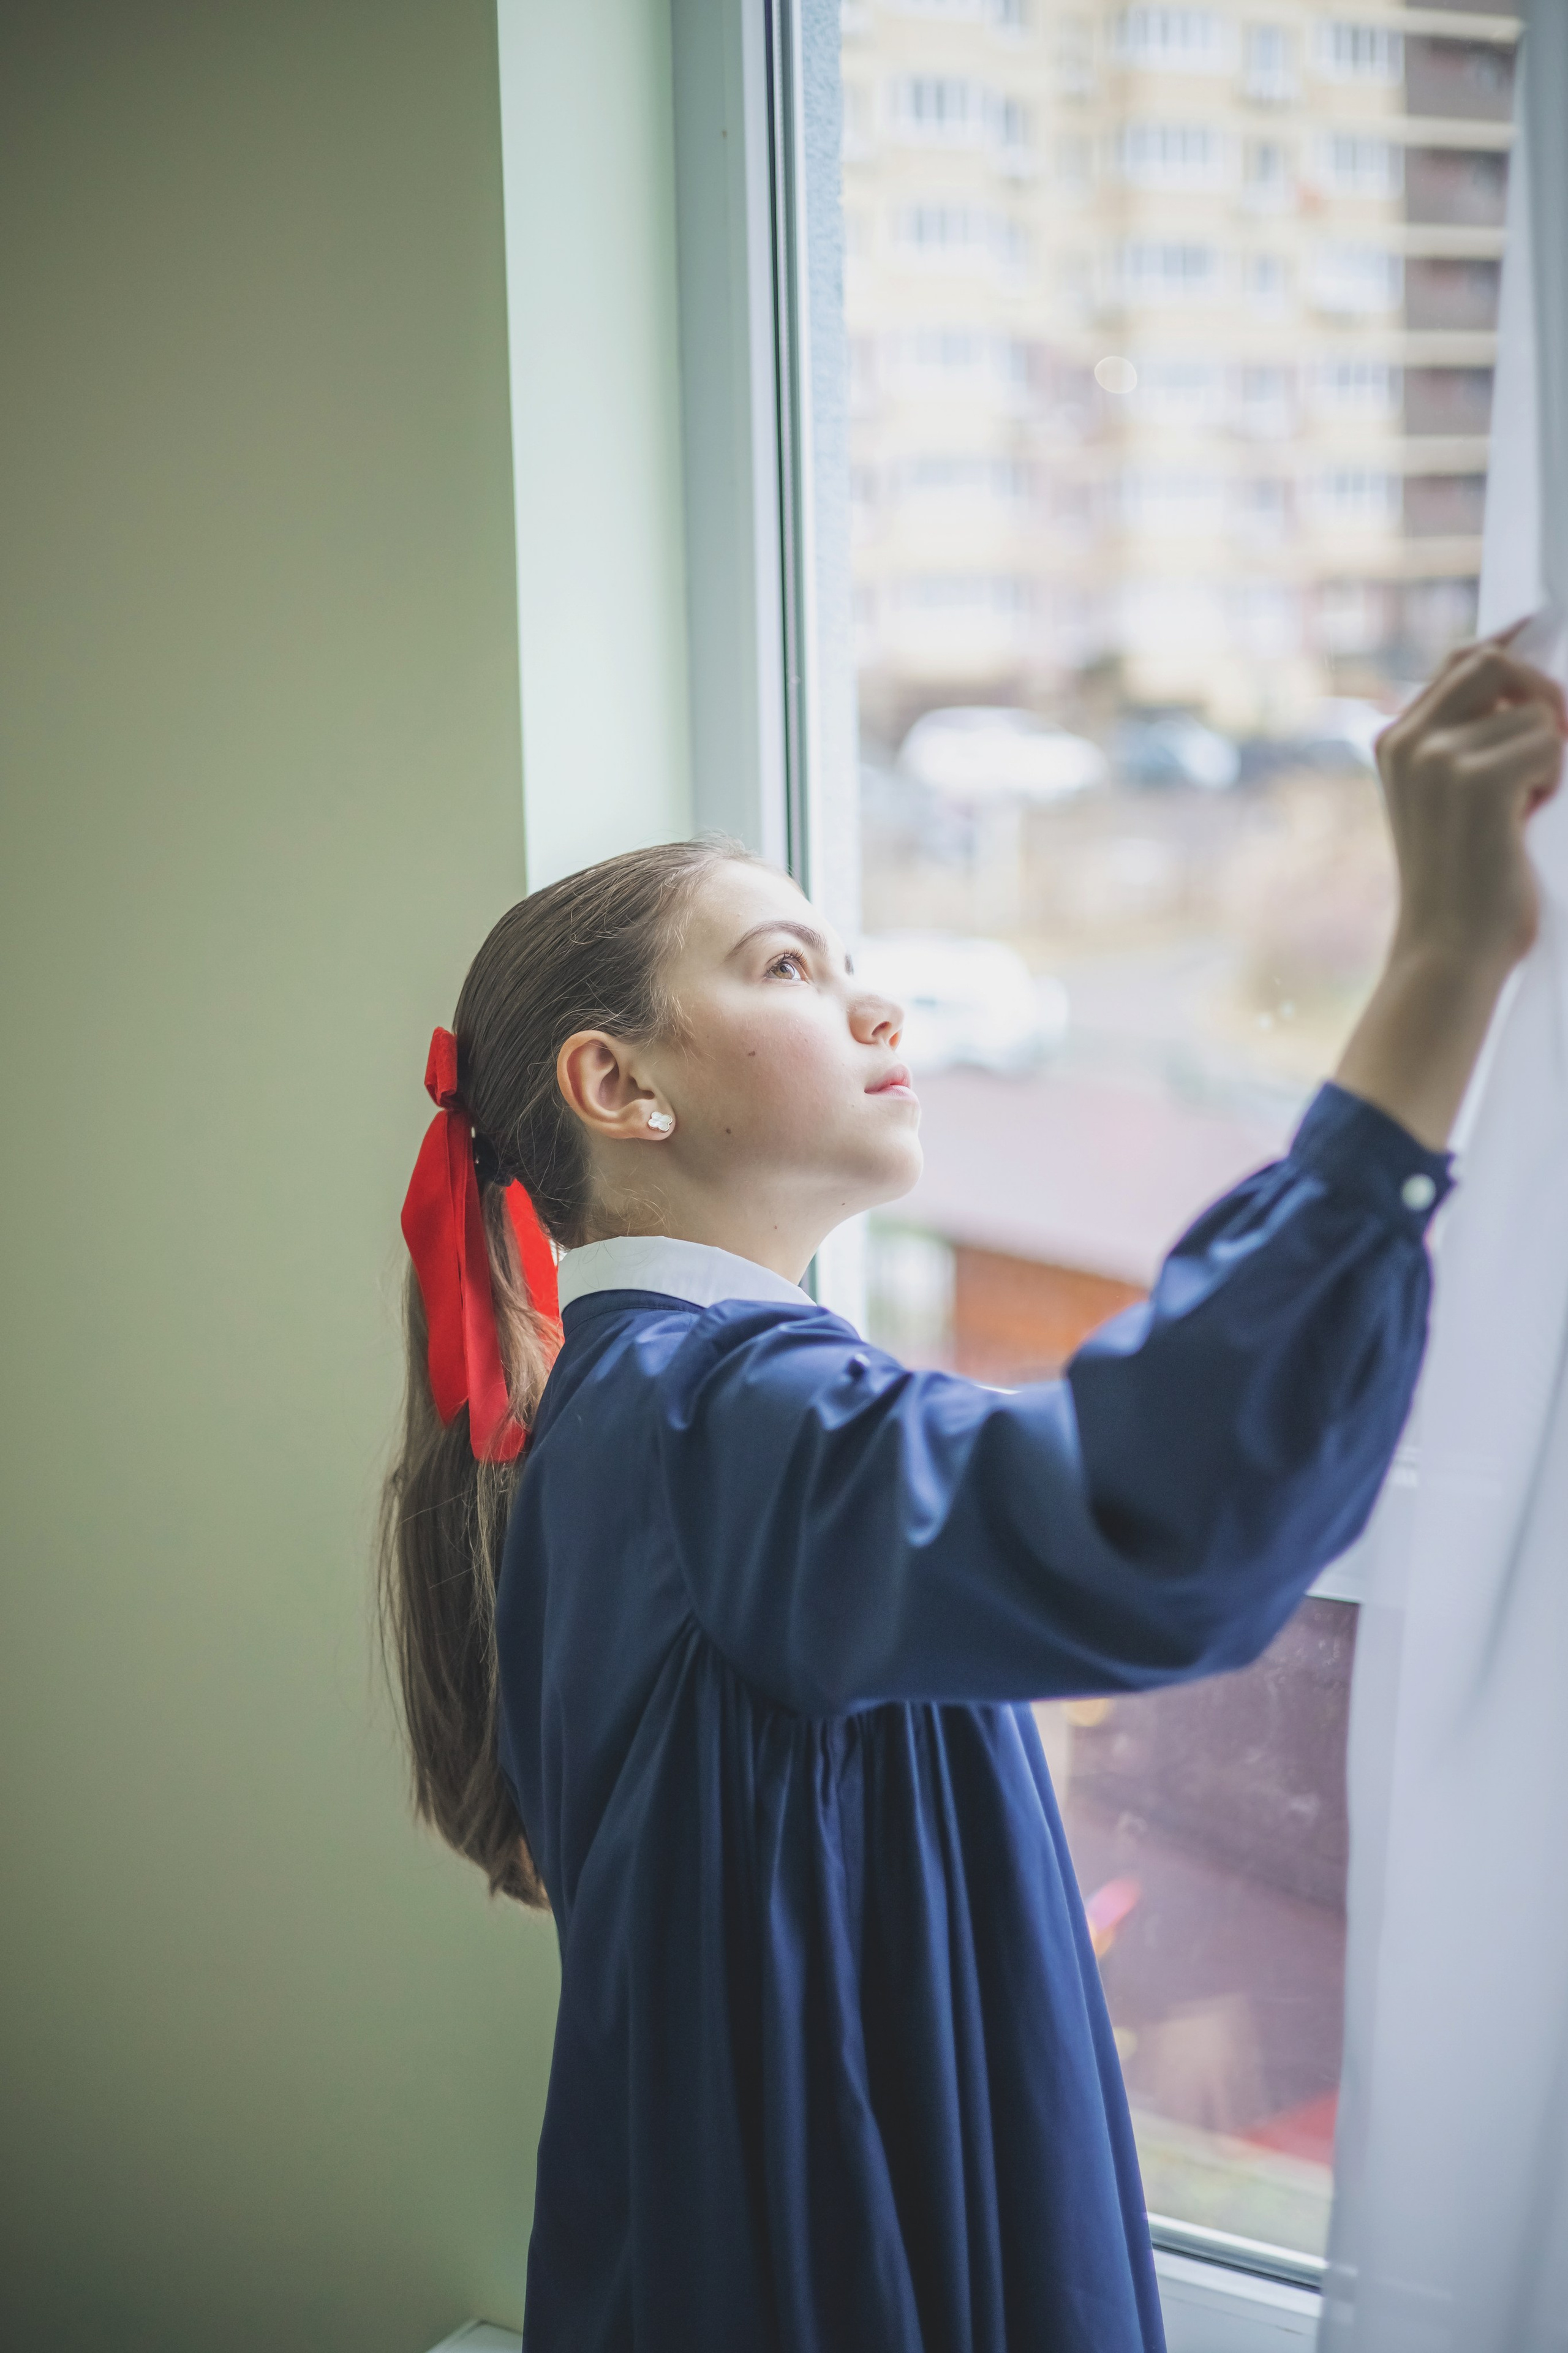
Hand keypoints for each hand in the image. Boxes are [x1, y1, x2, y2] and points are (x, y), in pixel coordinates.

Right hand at [1376, 633, 1565, 976]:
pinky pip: (1547, 744)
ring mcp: (1437, 757)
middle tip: (1552, 744)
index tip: (1542, 636)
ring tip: (1522, 809)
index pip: (1461, 661)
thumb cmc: (1462, 881)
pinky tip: (1523, 821)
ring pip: (1532, 710)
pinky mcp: (1476, 780)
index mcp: (1395, 741)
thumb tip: (1527, 681)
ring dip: (1547, 755)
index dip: (1512, 647)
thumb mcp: (1451, 799)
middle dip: (1540, 694)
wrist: (1449, 951)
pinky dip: (1550, 781)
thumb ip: (1469, 739)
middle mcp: (1408, 739)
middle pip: (1493, 662)